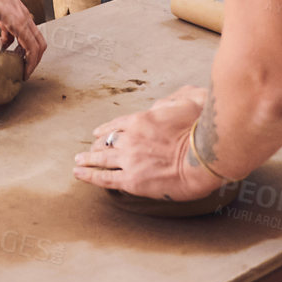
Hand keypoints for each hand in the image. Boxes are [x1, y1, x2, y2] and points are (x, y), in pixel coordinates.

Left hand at [0, 0, 47, 77]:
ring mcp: (20, 13)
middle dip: (32, 61)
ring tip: (8, 63)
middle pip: (38, 44)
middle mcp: (23, 17)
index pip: (33, 48)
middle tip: (19, 74)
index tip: (22, 77)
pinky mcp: (13, 11)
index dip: (30, 65)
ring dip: (24, 51)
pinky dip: (15, 42)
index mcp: (18, 19)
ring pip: (31, 37)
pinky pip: (20, 31)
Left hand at [72, 85, 225, 200]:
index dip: (106, 130)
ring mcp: (130, 159)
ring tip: (78, 161)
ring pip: (101, 158)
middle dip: (96, 145)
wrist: (203, 158)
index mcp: (141, 120)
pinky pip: (105, 178)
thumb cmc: (200, 129)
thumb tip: (160, 105)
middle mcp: (131, 138)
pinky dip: (89, 176)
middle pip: (107, 141)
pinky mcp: (132, 181)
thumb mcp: (187, 102)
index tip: (98, 133)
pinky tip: (80, 173)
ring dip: (87, 159)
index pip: (117, 125)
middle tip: (88, 149)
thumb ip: (171, 101)